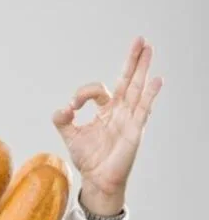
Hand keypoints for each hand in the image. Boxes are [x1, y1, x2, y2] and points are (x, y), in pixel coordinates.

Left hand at [52, 37, 163, 214]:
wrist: (97, 180)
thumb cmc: (88, 159)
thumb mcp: (70, 136)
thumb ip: (62, 120)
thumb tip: (62, 108)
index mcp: (106, 110)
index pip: (98, 89)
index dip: (83, 93)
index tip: (72, 107)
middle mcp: (120, 110)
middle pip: (128, 80)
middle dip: (133, 60)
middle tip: (140, 39)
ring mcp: (130, 118)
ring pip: (137, 88)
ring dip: (142, 69)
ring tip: (148, 49)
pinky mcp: (135, 130)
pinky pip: (144, 109)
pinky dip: (150, 94)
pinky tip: (156, 80)